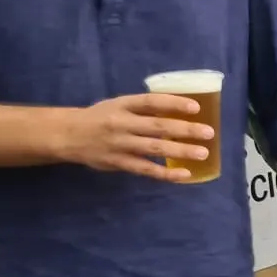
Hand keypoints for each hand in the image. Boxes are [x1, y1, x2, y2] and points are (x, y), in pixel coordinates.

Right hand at [55, 94, 213, 181]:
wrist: (67, 135)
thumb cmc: (100, 118)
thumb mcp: (118, 105)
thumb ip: (143, 108)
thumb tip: (178, 109)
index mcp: (123, 105)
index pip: (152, 101)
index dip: (174, 103)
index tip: (196, 108)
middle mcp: (122, 123)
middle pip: (158, 126)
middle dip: (186, 130)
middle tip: (209, 133)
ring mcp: (120, 144)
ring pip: (155, 148)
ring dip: (181, 151)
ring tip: (203, 153)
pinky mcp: (118, 162)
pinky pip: (145, 169)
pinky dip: (165, 173)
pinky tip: (184, 175)